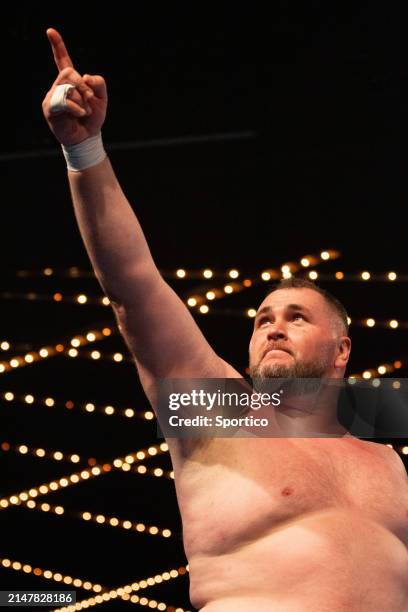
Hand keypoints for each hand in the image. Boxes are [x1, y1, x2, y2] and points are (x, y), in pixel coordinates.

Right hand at [42, 28, 107, 145]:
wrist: (87, 138)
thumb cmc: (92, 118)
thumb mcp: (102, 99)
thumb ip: (99, 83)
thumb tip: (85, 76)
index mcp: (71, 81)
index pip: (63, 61)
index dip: (58, 46)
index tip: (50, 31)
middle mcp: (59, 86)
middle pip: (68, 72)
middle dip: (83, 86)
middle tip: (90, 100)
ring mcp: (52, 96)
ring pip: (67, 87)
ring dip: (81, 100)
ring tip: (85, 112)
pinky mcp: (49, 108)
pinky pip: (63, 100)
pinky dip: (76, 107)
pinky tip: (80, 114)